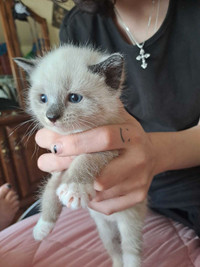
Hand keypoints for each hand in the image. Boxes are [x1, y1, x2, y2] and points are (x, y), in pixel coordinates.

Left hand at [35, 109, 156, 213]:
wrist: (153, 155)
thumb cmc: (127, 135)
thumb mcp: (118, 119)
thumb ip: (97, 114)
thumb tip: (62, 112)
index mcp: (132, 135)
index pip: (103, 138)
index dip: (77, 143)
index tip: (54, 146)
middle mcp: (138, 159)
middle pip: (101, 175)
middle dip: (68, 171)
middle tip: (45, 163)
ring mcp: (139, 181)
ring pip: (99, 193)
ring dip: (78, 187)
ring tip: (64, 175)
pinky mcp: (138, 197)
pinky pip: (106, 206)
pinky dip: (90, 201)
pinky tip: (86, 189)